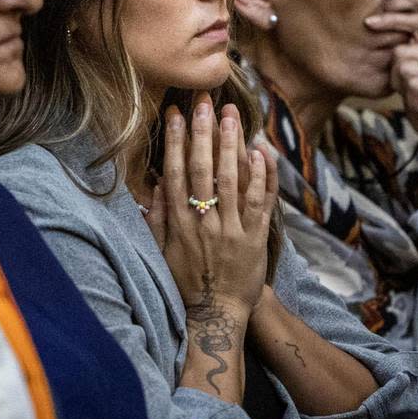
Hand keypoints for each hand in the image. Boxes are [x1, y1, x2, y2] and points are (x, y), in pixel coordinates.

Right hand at [146, 94, 276, 320]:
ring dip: (232, 144)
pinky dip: (262, 176)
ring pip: (232, 180)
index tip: (176, 115)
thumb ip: (156, 219)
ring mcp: (231, 230)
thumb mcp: (161, 252)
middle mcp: (204, 223)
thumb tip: (155, 186)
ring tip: (233, 115)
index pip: (175, 173)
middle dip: (204, 133)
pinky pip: (260, 203)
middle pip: (203, 169)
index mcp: (178, 223)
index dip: (175, 142)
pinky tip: (260, 151)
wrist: (215, 315)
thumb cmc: (185, 282)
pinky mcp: (255, 239)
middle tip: (205, 103)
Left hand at [365, 13, 417, 189]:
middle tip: (414, 92)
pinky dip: (413, 99)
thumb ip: (401, 56)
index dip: (391, 20)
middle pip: (400, 52)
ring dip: (405, 89)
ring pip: (404, 68)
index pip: (415, 22)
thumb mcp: (407, 76)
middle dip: (397, 76)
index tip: (368, 22)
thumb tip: (374, 29)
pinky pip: (413, 84)